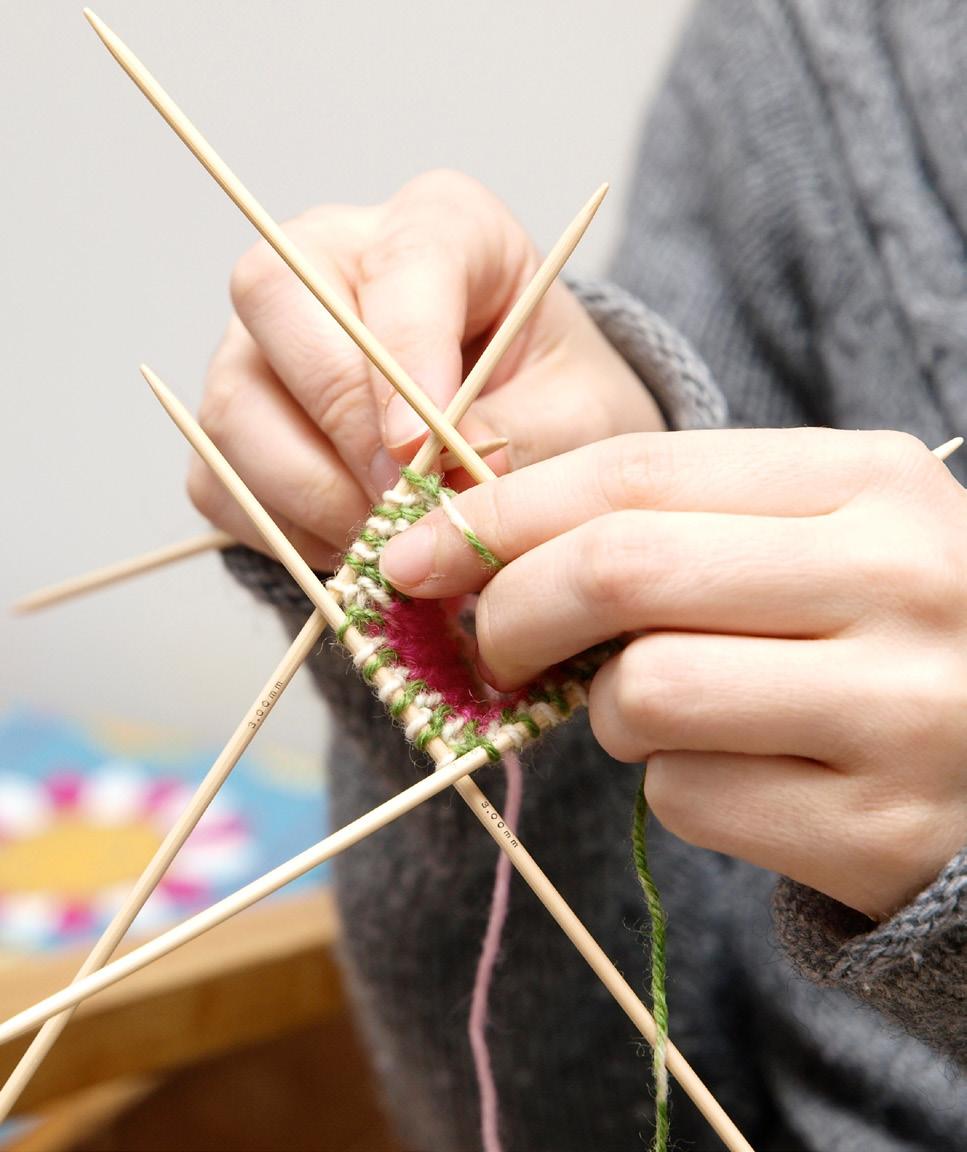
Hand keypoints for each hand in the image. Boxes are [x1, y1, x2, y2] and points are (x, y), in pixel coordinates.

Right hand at [188, 170, 661, 568]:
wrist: (523, 439)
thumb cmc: (554, 406)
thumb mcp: (577, 416)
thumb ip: (517, 436)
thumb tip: (433, 477)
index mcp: (441, 225)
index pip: (404, 258)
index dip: (406, 355)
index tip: (424, 447)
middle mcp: (332, 259)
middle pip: (276, 297)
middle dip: (340, 419)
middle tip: (402, 500)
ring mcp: (267, 339)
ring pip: (235, 402)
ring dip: (311, 492)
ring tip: (389, 540)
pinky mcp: (238, 420)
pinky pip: (221, 479)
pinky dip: (284, 530)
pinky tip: (355, 545)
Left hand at [379, 427, 966, 918]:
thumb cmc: (868, 630)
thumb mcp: (799, 541)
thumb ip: (664, 528)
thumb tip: (470, 549)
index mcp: (867, 480)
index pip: (636, 472)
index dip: (500, 514)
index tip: (414, 553)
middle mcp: (896, 578)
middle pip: (621, 572)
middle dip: (511, 611)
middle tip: (491, 646)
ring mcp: (898, 708)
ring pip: (643, 695)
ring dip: (608, 713)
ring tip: (661, 711)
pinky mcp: (876, 826)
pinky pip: (686, 798)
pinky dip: (671, 787)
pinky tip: (737, 774)